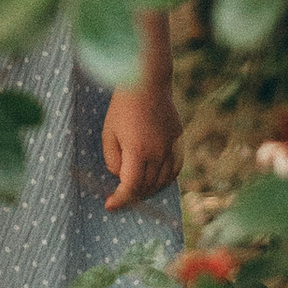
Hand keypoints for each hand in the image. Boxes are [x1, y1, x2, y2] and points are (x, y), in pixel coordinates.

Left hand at [102, 84, 181, 212]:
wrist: (147, 82)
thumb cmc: (123, 106)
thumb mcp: (108, 132)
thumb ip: (112, 159)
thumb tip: (121, 176)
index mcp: (138, 151)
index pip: (130, 186)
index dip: (120, 199)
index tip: (110, 205)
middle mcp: (158, 152)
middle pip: (146, 186)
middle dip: (131, 195)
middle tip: (119, 195)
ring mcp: (171, 147)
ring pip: (162, 181)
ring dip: (148, 189)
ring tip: (135, 187)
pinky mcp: (178, 141)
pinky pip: (175, 169)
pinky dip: (165, 179)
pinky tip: (155, 179)